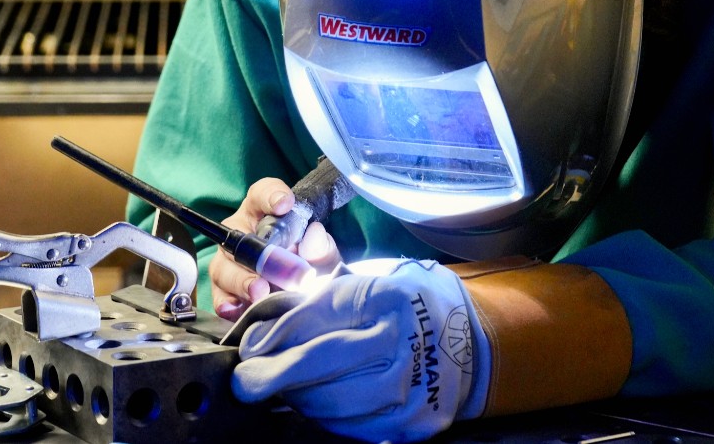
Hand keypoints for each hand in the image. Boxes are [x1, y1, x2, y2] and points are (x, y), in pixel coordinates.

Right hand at [212, 178, 341, 319]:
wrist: (301, 298)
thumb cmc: (309, 266)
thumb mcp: (322, 257)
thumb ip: (322, 247)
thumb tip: (314, 237)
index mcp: (264, 215)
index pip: (262, 195)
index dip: (271, 196)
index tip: (285, 204)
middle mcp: (241, 236)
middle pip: (237, 239)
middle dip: (253, 255)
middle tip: (271, 269)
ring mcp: (229, 265)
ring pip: (223, 269)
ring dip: (240, 282)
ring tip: (259, 293)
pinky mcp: (225, 293)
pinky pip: (219, 298)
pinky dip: (226, 305)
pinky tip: (236, 311)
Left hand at [232, 259, 488, 442]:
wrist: (467, 342)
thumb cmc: (398, 309)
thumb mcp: (363, 286)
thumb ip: (311, 302)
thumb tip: (257, 337)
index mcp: (387, 295)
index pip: (318, 313)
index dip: (276, 334)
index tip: (249, 349)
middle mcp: (404, 338)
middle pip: (323, 360)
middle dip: (274, 374)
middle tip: (247, 383)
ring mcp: (413, 384)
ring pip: (334, 401)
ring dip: (298, 399)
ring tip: (284, 391)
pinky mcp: (416, 421)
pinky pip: (353, 427)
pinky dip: (326, 418)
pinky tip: (316, 405)